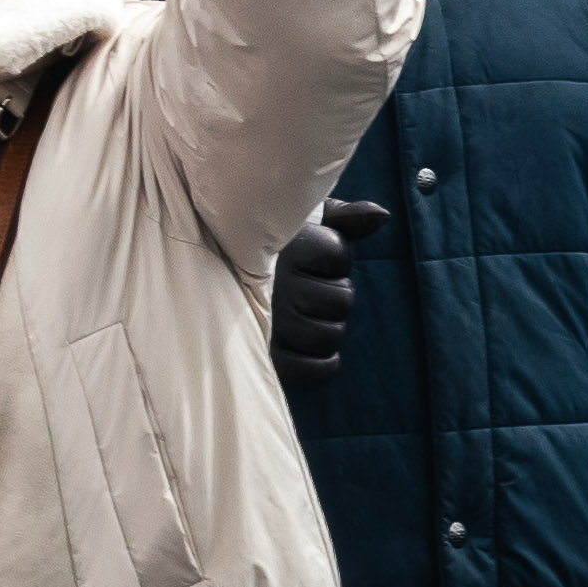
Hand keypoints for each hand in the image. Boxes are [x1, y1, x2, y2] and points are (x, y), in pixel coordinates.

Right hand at [268, 198, 378, 389]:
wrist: (204, 276)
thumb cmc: (261, 250)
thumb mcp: (298, 221)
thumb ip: (342, 216)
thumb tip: (383, 216)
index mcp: (282, 247)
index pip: (339, 254)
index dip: (333, 258)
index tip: (305, 256)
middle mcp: (277, 286)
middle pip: (341, 298)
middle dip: (332, 294)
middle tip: (305, 290)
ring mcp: (273, 325)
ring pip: (331, 334)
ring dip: (325, 327)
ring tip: (301, 316)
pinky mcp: (269, 359)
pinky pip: (316, 370)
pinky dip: (322, 364)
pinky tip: (308, 347)